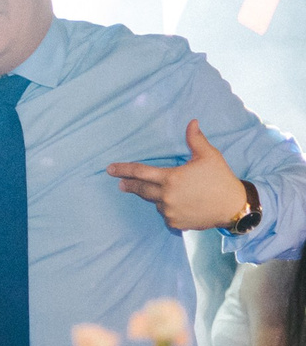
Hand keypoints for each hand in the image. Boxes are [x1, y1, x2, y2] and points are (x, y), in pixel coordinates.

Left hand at [108, 121, 251, 230]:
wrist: (234, 206)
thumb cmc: (221, 179)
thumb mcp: (209, 156)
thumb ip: (195, 140)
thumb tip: (192, 122)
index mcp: (171, 178)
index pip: (140, 172)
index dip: (123, 170)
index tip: (110, 169)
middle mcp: (166, 196)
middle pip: (141, 190)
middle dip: (129, 185)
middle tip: (121, 184)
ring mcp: (169, 211)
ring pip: (155, 202)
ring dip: (157, 197)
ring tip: (171, 193)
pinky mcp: (175, 223)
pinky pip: (165, 214)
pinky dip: (168, 209)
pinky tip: (179, 205)